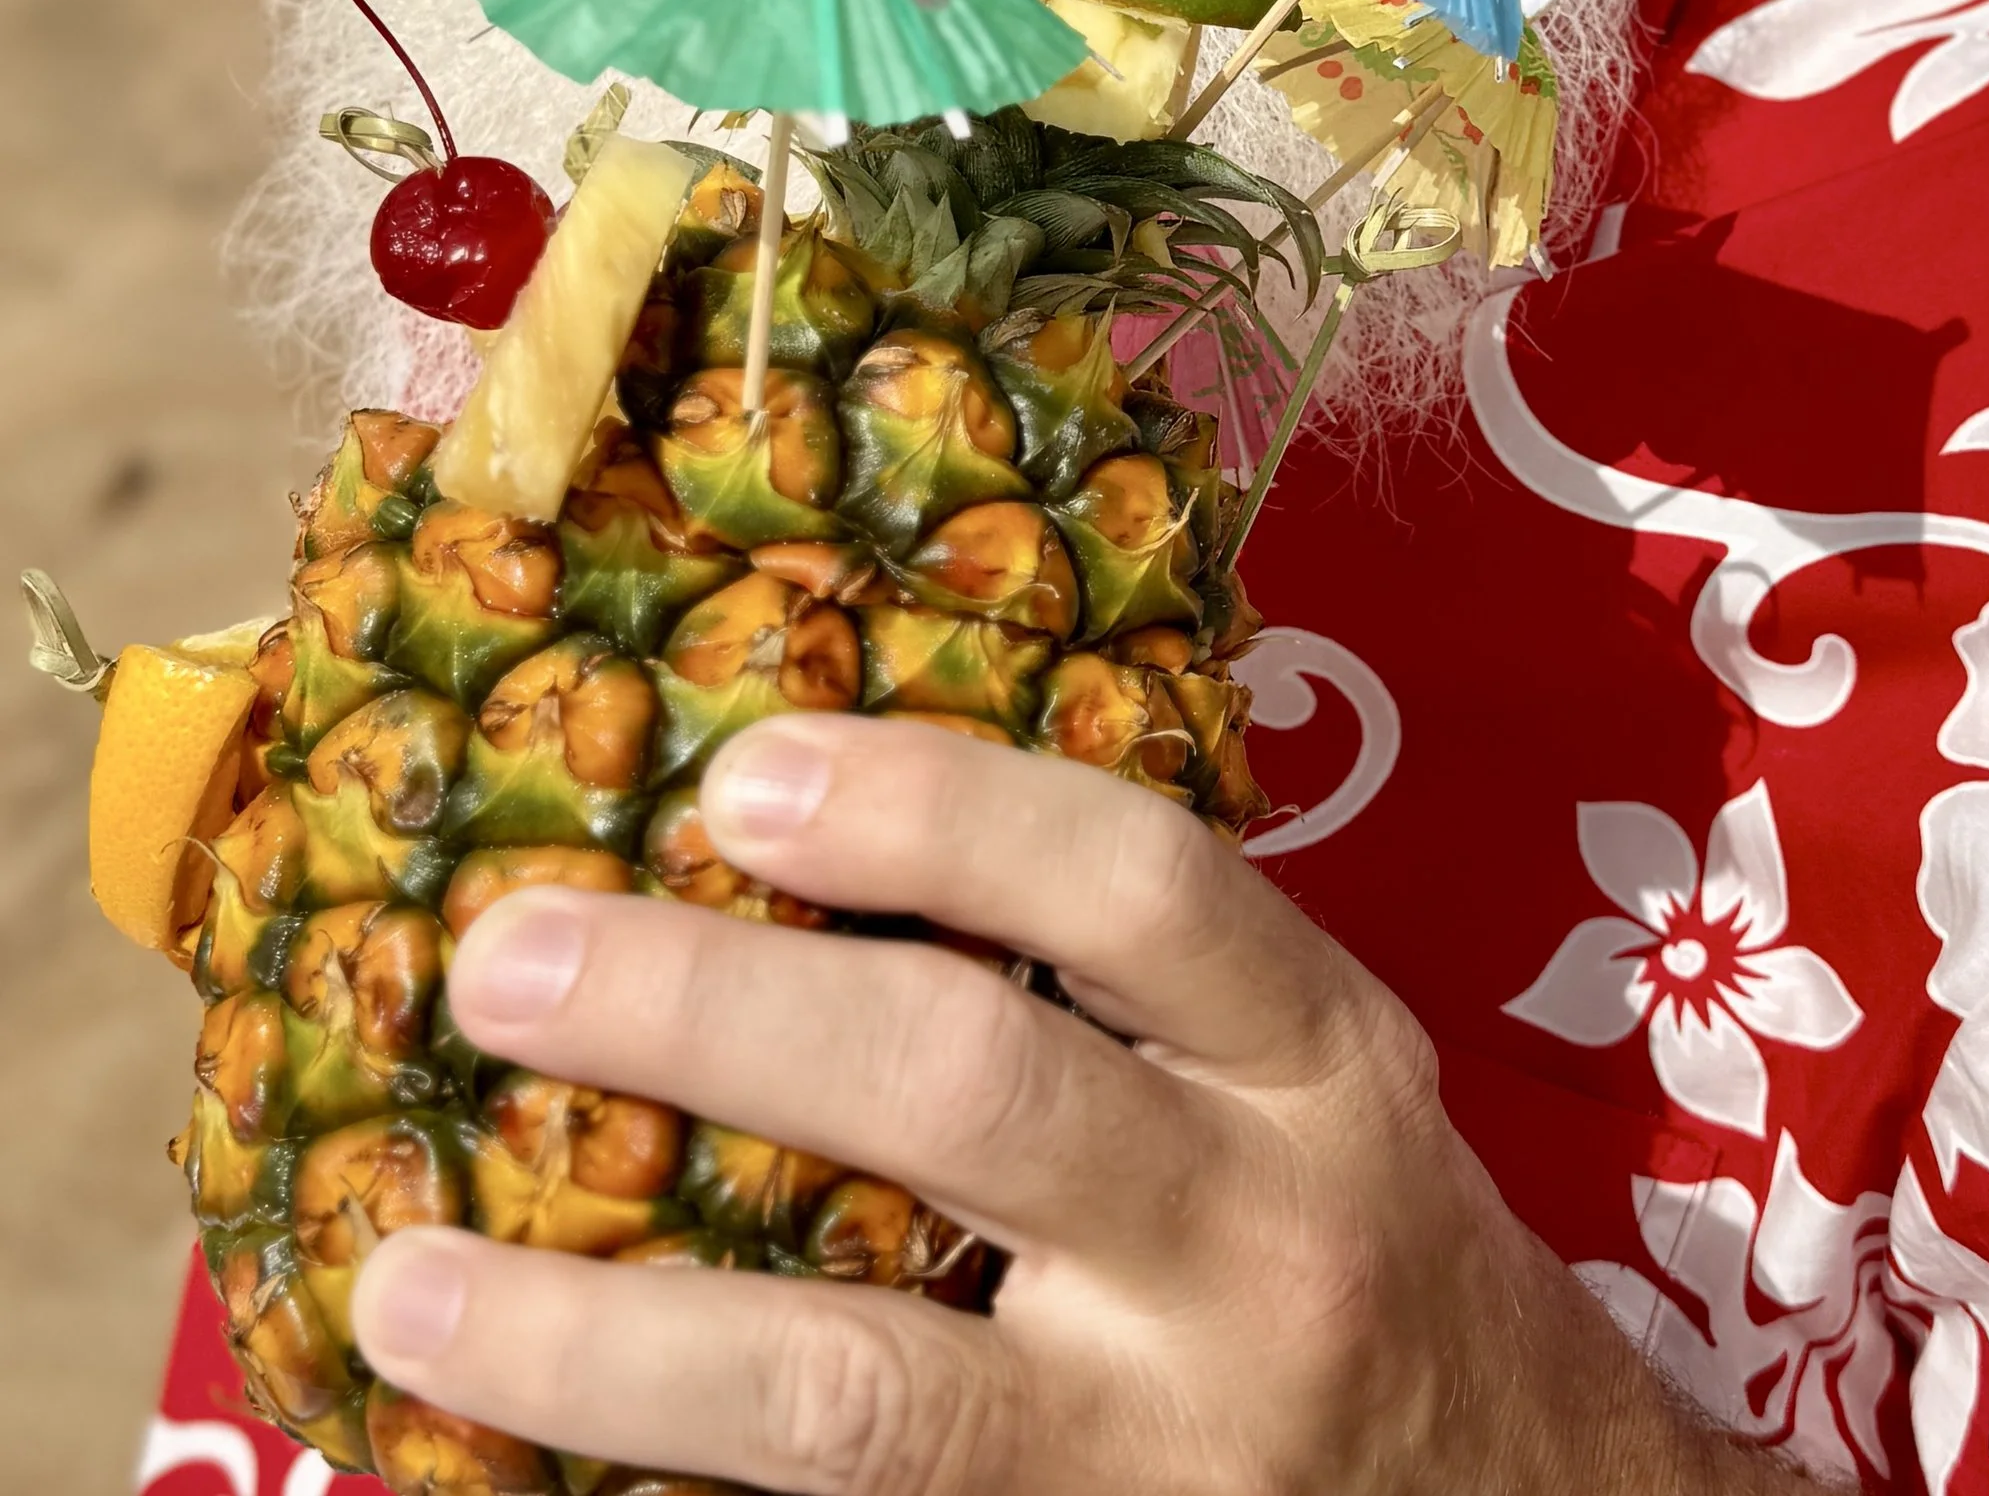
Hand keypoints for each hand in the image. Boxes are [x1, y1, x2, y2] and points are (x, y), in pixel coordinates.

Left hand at [354, 716, 1781, 1492]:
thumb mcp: (1312, 1082)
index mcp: (1322, 1065)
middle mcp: (1254, 1248)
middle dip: (716, 1011)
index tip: (740, 771)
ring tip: (413, 1276)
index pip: (1140, 886)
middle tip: (508, 958)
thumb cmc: (1369, 1253)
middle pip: (967, 1096)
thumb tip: (800, 835)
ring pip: (858, 1395)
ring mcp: (1159, 1458)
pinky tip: (504, 1452)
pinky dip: (656, 1492)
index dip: (933, 810)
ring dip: (602, 1335)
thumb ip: (1132, 979)